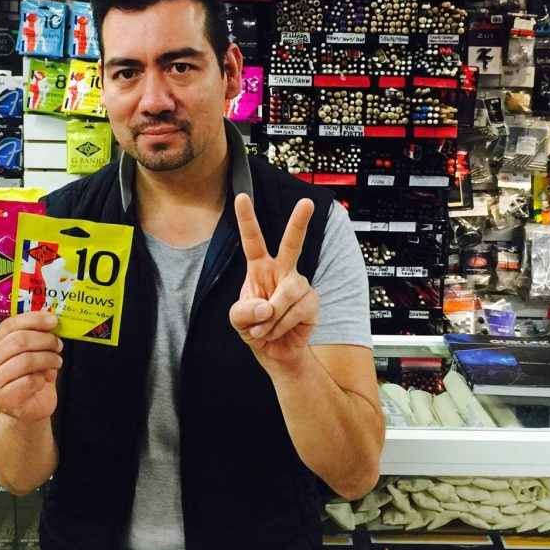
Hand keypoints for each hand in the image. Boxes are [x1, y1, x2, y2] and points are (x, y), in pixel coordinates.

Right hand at [0, 311, 62, 423]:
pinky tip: (44, 380)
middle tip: (58, 344)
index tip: (53, 320)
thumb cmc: (32, 379)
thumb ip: (38, 337)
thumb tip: (51, 320)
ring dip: (47, 359)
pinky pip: (28, 381)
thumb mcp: (34, 353)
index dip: (33, 319)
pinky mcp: (3, 398)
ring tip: (56, 362)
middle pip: (18, 341)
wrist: (28, 409)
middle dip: (44, 340)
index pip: (9, 325)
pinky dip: (42, 378)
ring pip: (25, 360)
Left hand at [229, 193, 317, 374]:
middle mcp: (283, 271)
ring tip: (264, 329)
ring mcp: (300, 285)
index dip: (247, 219)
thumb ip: (243, 312)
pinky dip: (281, 326)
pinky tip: (279, 330)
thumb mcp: (237, 320)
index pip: (253, 240)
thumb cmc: (255, 328)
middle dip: (299, 223)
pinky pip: (296, 312)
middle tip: (307, 202)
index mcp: (260, 268)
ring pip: (287, 294)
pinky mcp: (312, 302)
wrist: (275, 352)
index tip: (241, 197)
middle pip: (291, 243)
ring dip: (271, 318)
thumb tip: (266, 307)